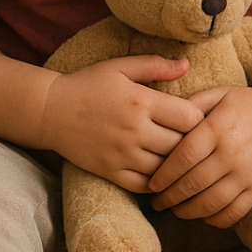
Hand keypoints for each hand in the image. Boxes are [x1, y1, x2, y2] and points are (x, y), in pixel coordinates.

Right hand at [41, 55, 203, 191]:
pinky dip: (157, 182)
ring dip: (177, 165)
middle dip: (194, 144)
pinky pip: (144, 185)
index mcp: (142, 101)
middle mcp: (134, 130)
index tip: (200, 117)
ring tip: (183, 158)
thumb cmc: (89, 85)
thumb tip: (187, 65)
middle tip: (199, 142)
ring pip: (166, 168)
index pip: (190, 118)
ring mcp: (122, 154)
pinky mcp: (110, 172)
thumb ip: (156, 65)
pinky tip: (163, 173)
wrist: (50, 111)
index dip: (201, 119)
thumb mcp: (121, 67)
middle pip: (182, 146)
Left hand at [148, 84, 251, 227]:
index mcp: (218, 128)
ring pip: (211, 203)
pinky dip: (214, 219)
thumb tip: (158, 124)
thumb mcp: (217, 95)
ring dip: (188, 211)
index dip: (164, 175)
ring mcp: (249, 172)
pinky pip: (234, 212)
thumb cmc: (244, 104)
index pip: (183, 158)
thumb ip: (189, 108)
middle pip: (193, 184)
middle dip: (169, 197)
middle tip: (158, 202)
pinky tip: (203, 214)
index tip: (152, 184)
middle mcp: (233, 152)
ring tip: (176, 210)